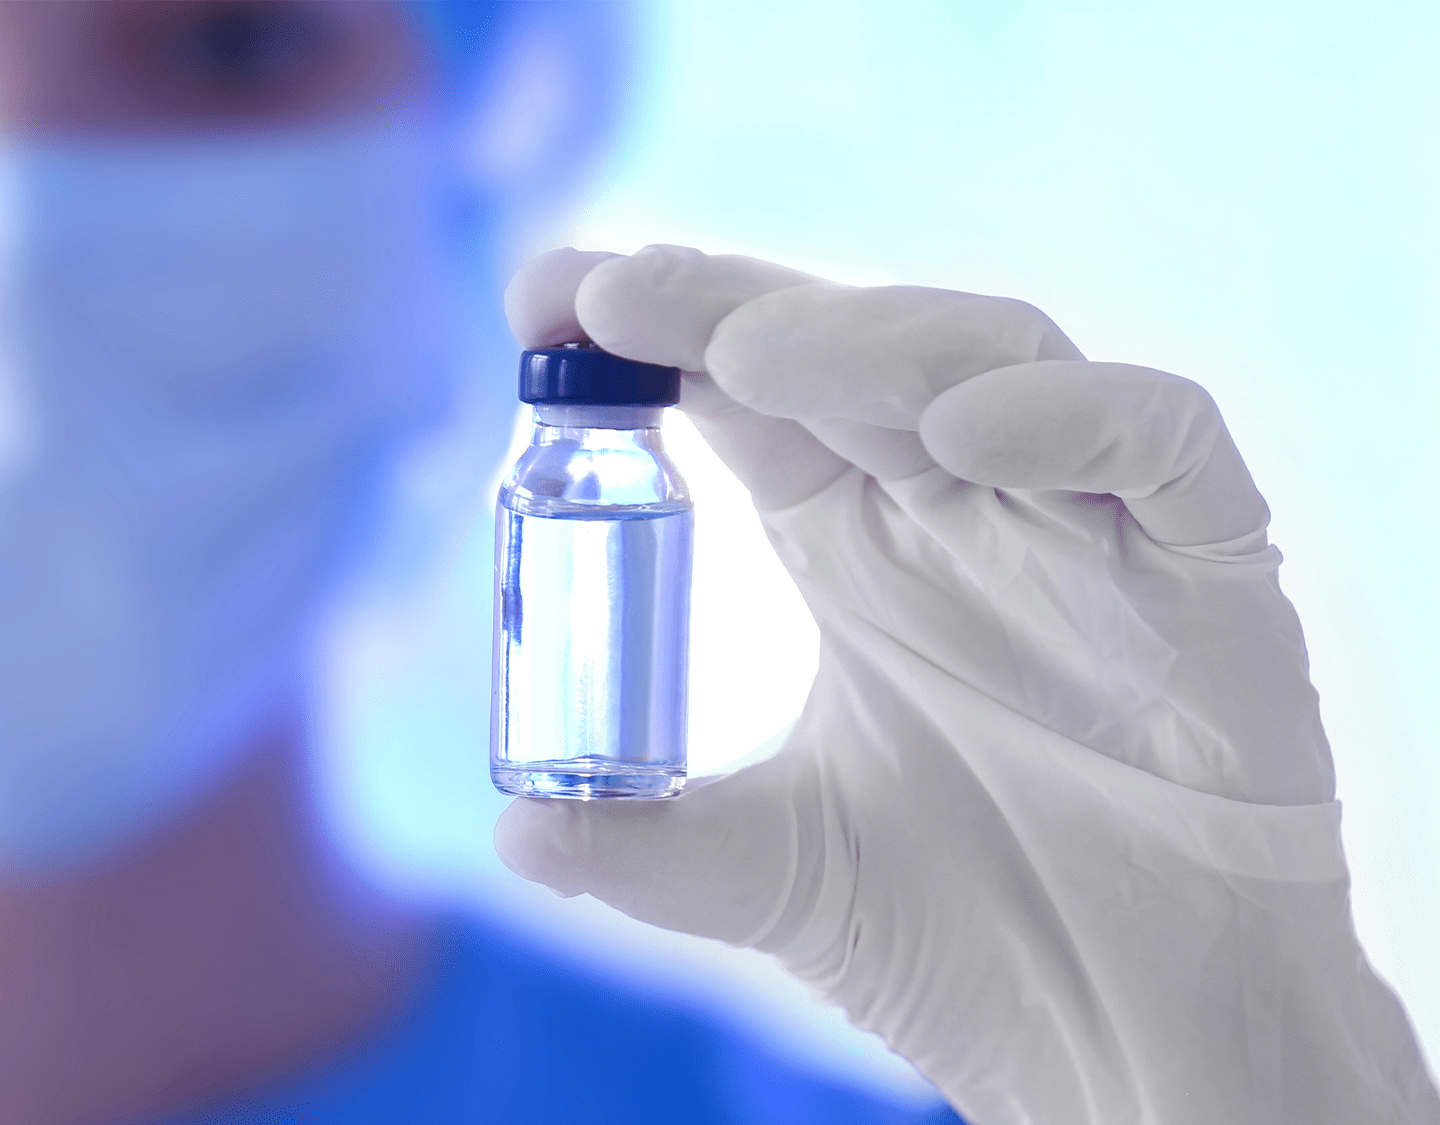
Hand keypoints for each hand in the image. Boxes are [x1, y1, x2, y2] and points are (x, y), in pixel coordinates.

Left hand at [496, 245, 1438, 1124]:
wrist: (1133, 1044)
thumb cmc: (973, 943)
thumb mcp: (774, 875)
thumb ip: (643, 849)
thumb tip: (512, 832)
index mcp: (851, 549)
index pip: (746, 397)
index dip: (654, 332)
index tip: (542, 299)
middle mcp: (958, 512)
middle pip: (849, 350)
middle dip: (730, 305)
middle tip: (615, 295)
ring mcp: (1083, 528)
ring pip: (992, 357)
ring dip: (870, 341)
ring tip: (745, 355)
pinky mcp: (1209, 567)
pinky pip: (1159, 440)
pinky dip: (1071, 417)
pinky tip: (963, 433)